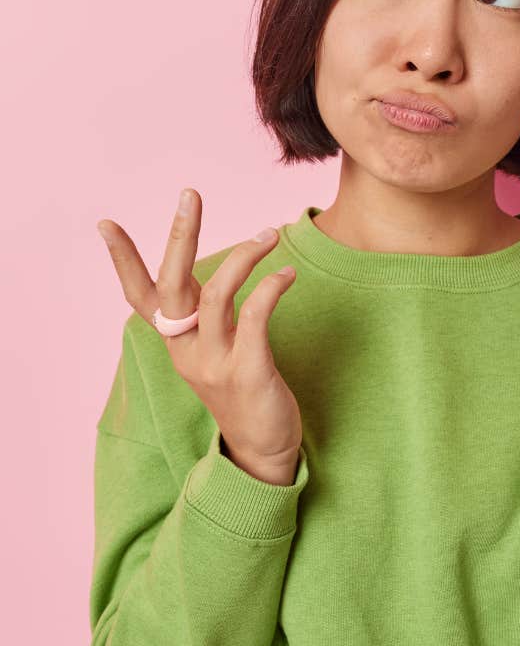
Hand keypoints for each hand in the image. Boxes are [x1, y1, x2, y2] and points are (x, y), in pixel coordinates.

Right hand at [97, 188, 303, 473]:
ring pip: (214, 297)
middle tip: (189, 195)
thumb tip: (209, 269)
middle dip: (179, 237)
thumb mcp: (211, 350)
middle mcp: (187, 350)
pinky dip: (269, 289)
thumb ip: (204, 315)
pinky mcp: (249, 373)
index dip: (123, 261)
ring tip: (268, 234)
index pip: (139, 296)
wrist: (262, 450)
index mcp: (175, 342)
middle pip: (171, 286)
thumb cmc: (241, 389)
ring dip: (242, 258)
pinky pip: (255, 319)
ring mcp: (215, 363)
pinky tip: (286, 274)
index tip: (106, 224)